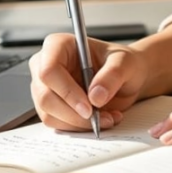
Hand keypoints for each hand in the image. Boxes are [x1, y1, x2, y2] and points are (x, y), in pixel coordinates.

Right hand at [29, 33, 150, 131]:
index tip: (89, 106)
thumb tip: (95, 96)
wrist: (126, 78)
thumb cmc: (122, 63)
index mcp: (59, 45)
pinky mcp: (50, 106)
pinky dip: (79, 127)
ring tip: (106, 117)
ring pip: (49, 114)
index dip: (66, 91)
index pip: (49, 70)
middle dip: (74, 113)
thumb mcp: (125, 63)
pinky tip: (99, 119)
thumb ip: (112, 75)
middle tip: (99, 118)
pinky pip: (57, 124)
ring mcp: (45, 87)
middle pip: (45, 96)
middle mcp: (45, 65)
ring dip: (79, 123)